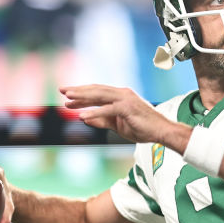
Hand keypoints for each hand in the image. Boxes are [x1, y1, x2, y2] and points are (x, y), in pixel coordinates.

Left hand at [61, 84, 179, 144]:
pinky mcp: (127, 108)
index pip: (97, 93)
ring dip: (83, 97)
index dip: (82, 94)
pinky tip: (82, 116)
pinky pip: (107, 109)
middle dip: (78, 90)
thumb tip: (85, 119)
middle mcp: (122, 94)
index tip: (67, 97)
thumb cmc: (142, 128)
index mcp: (119, 96)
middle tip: (62, 91)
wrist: (161, 132)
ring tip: (68, 99)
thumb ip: (102, 121)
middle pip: (96, 90)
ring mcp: (125, 99)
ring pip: (100, 95)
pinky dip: (94, 112)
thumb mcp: (117, 125)